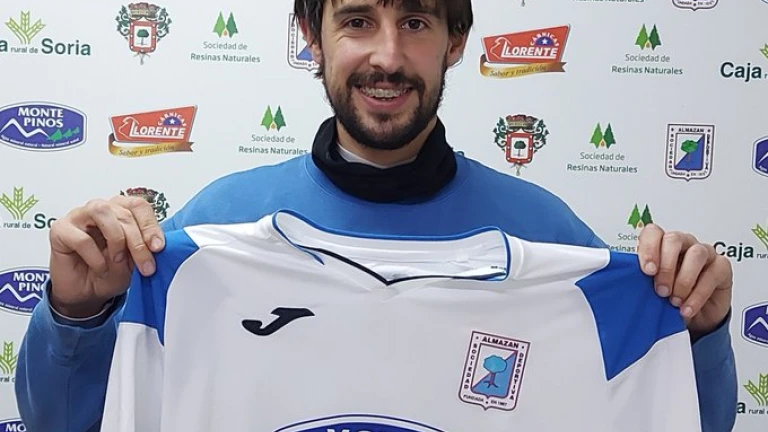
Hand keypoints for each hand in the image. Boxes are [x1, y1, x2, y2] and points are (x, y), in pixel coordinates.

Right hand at [48, 195, 164, 317]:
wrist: (86, 293)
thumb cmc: (110, 272)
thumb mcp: (135, 262)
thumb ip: (145, 249)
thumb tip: (157, 245)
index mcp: (121, 210)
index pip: (138, 205)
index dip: (150, 225)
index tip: (158, 247)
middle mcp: (100, 208)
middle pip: (123, 213)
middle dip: (138, 242)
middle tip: (146, 266)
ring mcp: (78, 216)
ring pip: (101, 212)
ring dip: (116, 239)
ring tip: (119, 260)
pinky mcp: (60, 230)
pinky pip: (81, 238)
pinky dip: (95, 257)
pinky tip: (100, 269)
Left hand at [637, 224, 732, 336]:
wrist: (693, 316)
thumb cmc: (668, 297)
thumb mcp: (649, 288)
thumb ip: (639, 279)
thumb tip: (622, 280)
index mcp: (661, 244)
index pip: (653, 232)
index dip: (649, 248)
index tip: (647, 271)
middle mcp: (683, 244)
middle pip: (674, 239)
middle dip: (666, 267)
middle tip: (661, 291)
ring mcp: (704, 253)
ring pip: (696, 254)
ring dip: (683, 280)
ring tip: (674, 301)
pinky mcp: (722, 267)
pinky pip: (712, 273)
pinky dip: (697, 294)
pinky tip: (687, 308)